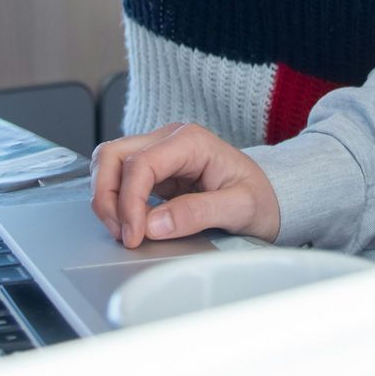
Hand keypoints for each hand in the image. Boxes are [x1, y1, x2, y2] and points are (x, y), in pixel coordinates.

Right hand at [90, 123, 281, 247]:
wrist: (269, 196)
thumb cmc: (260, 197)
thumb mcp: (241, 208)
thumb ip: (198, 213)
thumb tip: (153, 224)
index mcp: (191, 141)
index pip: (140, 163)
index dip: (129, 202)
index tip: (134, 235)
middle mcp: (169, 140)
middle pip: (112, 155)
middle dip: (107, 197)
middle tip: (122, 234)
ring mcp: (158, 153)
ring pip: (108, 164)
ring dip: (105, 198)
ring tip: (123, 231)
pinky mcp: (153, 171)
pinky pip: (119, 179)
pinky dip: (114, 201)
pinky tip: (130, 224)